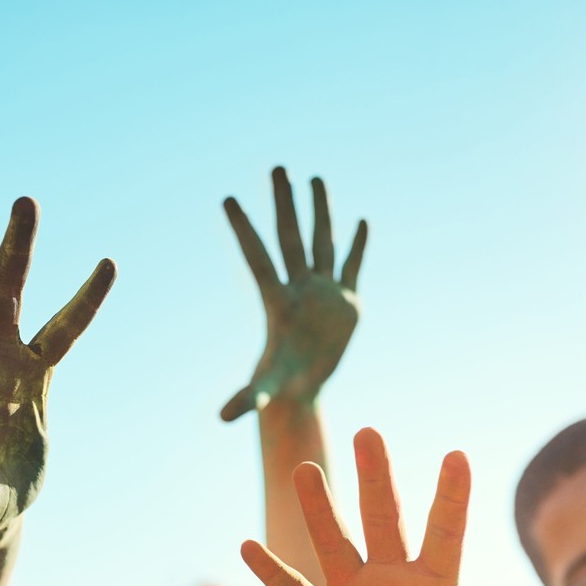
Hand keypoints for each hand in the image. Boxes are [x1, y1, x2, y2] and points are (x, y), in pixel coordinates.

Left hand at [220, 167, 367, 420]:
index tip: (227, 197)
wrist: (304, 389)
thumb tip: (223, 418)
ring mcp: (323, 292)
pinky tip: (361, 221)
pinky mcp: (347, 302)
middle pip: (290, 237)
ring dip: (320, 211)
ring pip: (322, 242)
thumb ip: (247, 399)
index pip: (257, 256)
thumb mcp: (265, 392)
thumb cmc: (280, 387)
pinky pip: (353, 267)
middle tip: (277, 167)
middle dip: (284, 203)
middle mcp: (298, 288)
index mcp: (276, 301)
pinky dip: (358, 245)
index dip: (243, 228)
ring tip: (315, 178)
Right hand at [241, 429, 527, 585]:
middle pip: (382, 519)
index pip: (444, 532)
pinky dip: (271, 571)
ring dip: (319, 508)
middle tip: (368, 433)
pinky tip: (248, 546)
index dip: (451, 496)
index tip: (458, 456)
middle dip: (375, 477)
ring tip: (305, 470)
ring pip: (333, 542)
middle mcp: (391, 579)